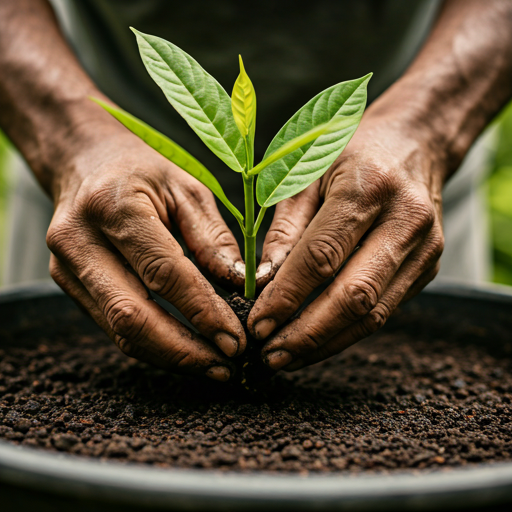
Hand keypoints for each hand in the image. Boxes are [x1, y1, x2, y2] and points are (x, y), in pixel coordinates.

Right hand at [46, 120, 245, 380]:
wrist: (83, 162)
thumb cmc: (142, 171)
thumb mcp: (187, 190)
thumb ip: (213, 240)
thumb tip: (241, 287)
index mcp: (114, 207)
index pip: (164, 272)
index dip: (202, 312)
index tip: (236, 340)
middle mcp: (79, 240)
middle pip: (132, 315)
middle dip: (183, 351)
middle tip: (226, 366)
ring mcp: (66, 266)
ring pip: (119, 331)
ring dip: (169, 356)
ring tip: (211, 365)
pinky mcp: (68, 284)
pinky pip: (111, 326)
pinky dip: (150, 344)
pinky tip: (182, 348)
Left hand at [248, 113, 444, 370]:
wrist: (415, 143)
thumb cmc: (350, 153)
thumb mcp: (306, 175)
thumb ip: (284, 229)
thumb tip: (262, 283)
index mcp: (369, 187)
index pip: (322, 257)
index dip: (286, 297)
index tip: (257, 323)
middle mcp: (406, 220)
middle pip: (354, 296)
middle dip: (307, 334)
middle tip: (270, 356)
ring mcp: (424, 248)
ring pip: (373, 314)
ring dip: (327, 344)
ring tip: (287, 358)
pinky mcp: (427, 267)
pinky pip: (384, 310)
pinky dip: (347, 332)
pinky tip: (317, 340)